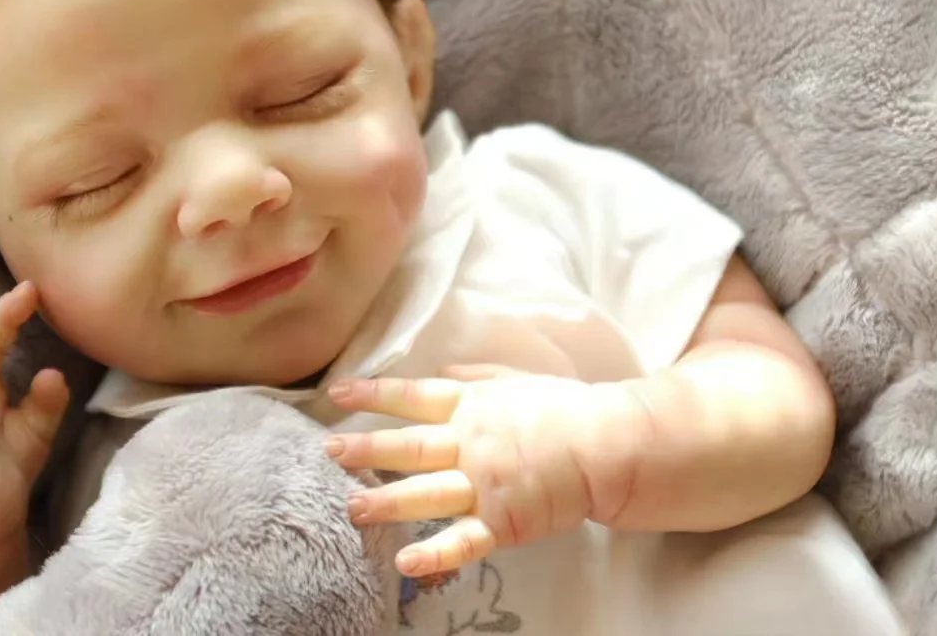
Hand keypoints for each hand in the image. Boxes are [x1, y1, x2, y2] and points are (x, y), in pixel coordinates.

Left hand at [325, 366, 647, 576]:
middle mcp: (470, 442)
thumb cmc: (565, 410)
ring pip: (425, 493)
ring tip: (351, 508)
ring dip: (386, 502)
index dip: (374, 394)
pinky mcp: (504, 522)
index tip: (338, 393)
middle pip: (409, 446)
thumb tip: (444, 374)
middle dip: (366, 449)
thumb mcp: (516, 380)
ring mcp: (485, 484)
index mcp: (472, 405)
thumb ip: (476, 379)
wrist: (607, 445)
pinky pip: (463, 541)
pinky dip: (435, 554)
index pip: (412, 396)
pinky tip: (405, 561)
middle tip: (329, 451)